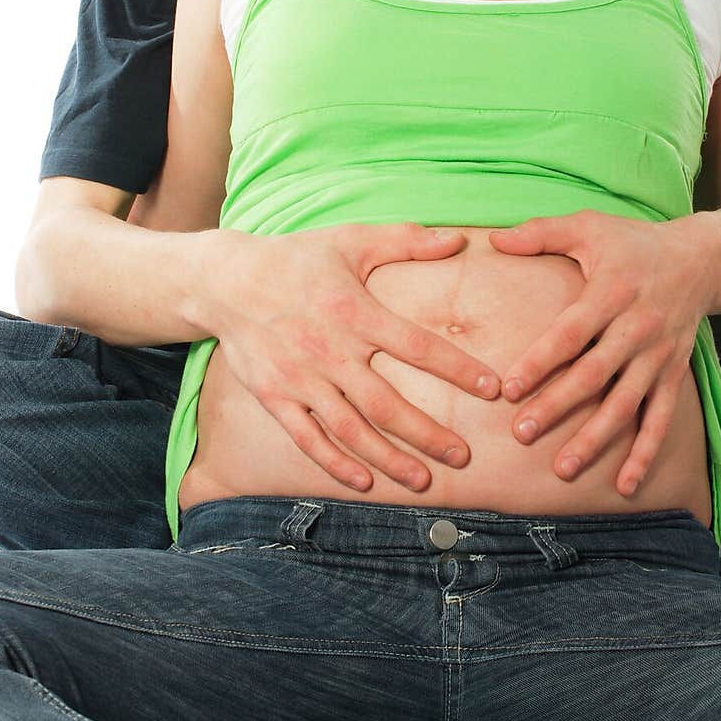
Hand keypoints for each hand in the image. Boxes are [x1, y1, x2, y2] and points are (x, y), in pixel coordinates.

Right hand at [201, 222, 499, 493]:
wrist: (227, 280)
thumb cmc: (298, 258)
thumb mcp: (352, 240)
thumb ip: (407, 241)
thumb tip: (459, 239)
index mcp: (355, 312)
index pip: (418, 346)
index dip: (457, 369)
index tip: (492, 388)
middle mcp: (330, 351)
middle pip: (387, 403)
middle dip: (428, 434)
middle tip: (464, 456)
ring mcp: (301, 379)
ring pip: (351, 429)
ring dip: (389, 458)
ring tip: (424, 480)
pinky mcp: (275, 397)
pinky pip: (308, 438)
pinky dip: (336, 463)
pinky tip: (365, 481)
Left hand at [488, 211, 715, 494]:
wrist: (702, 259)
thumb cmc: (633, 242)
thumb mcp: (590, 225)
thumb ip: (541, 232)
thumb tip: (493, 239)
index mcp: (612, 292)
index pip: (571, 333)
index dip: (541, 361)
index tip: (509, 388)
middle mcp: (637, 328)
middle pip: (594, 375)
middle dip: (557, 406)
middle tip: (520, 433)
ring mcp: (658, 355)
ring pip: (625, 404)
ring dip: (595, 438)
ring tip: (563, 468)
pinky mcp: (674, 374)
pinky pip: (661, 418)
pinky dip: (645, 453)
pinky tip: (624, 484)